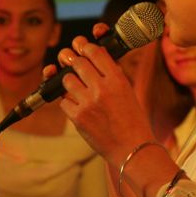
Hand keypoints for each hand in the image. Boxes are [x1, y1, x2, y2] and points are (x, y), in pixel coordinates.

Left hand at [47, 25, 155, 166]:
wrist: (132, 149)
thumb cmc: (132, 120)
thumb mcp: (127, 91)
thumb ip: (111, 74)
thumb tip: (93, 57)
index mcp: (117, 79)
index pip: (94, 52)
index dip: (85, 48)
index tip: (83, 49)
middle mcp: (102, 88)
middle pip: (77, 62)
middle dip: (73, 62)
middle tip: (73, 64)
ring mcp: (88, 103)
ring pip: (66, 80)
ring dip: (69, 81)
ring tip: (77, 88)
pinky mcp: (77, 117)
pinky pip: (63, 101)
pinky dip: (68, 102)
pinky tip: (79, 107)